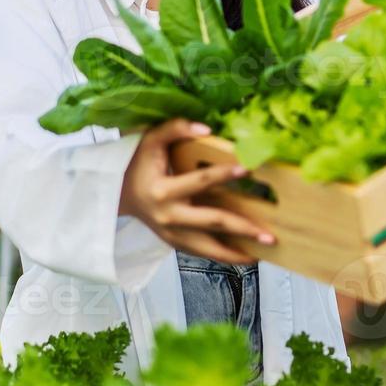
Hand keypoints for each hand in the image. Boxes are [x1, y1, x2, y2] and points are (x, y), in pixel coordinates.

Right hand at [118, 119, 274, 265]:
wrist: (117, 193)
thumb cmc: (138, 163)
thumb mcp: (151, 139)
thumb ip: (176, 128)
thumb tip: (206, 129)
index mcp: (162, 190)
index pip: (199, 181)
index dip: (223, 174)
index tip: (248, 168)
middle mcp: (168, 216)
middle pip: (211, 223)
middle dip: (242, 229)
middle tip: (268, 234)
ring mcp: (171, 234)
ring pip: (208, 248)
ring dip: (236, 253)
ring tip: (263, 253)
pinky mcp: (174, 243)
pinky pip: (201, 253)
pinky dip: (223, 256)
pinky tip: (245, 256)